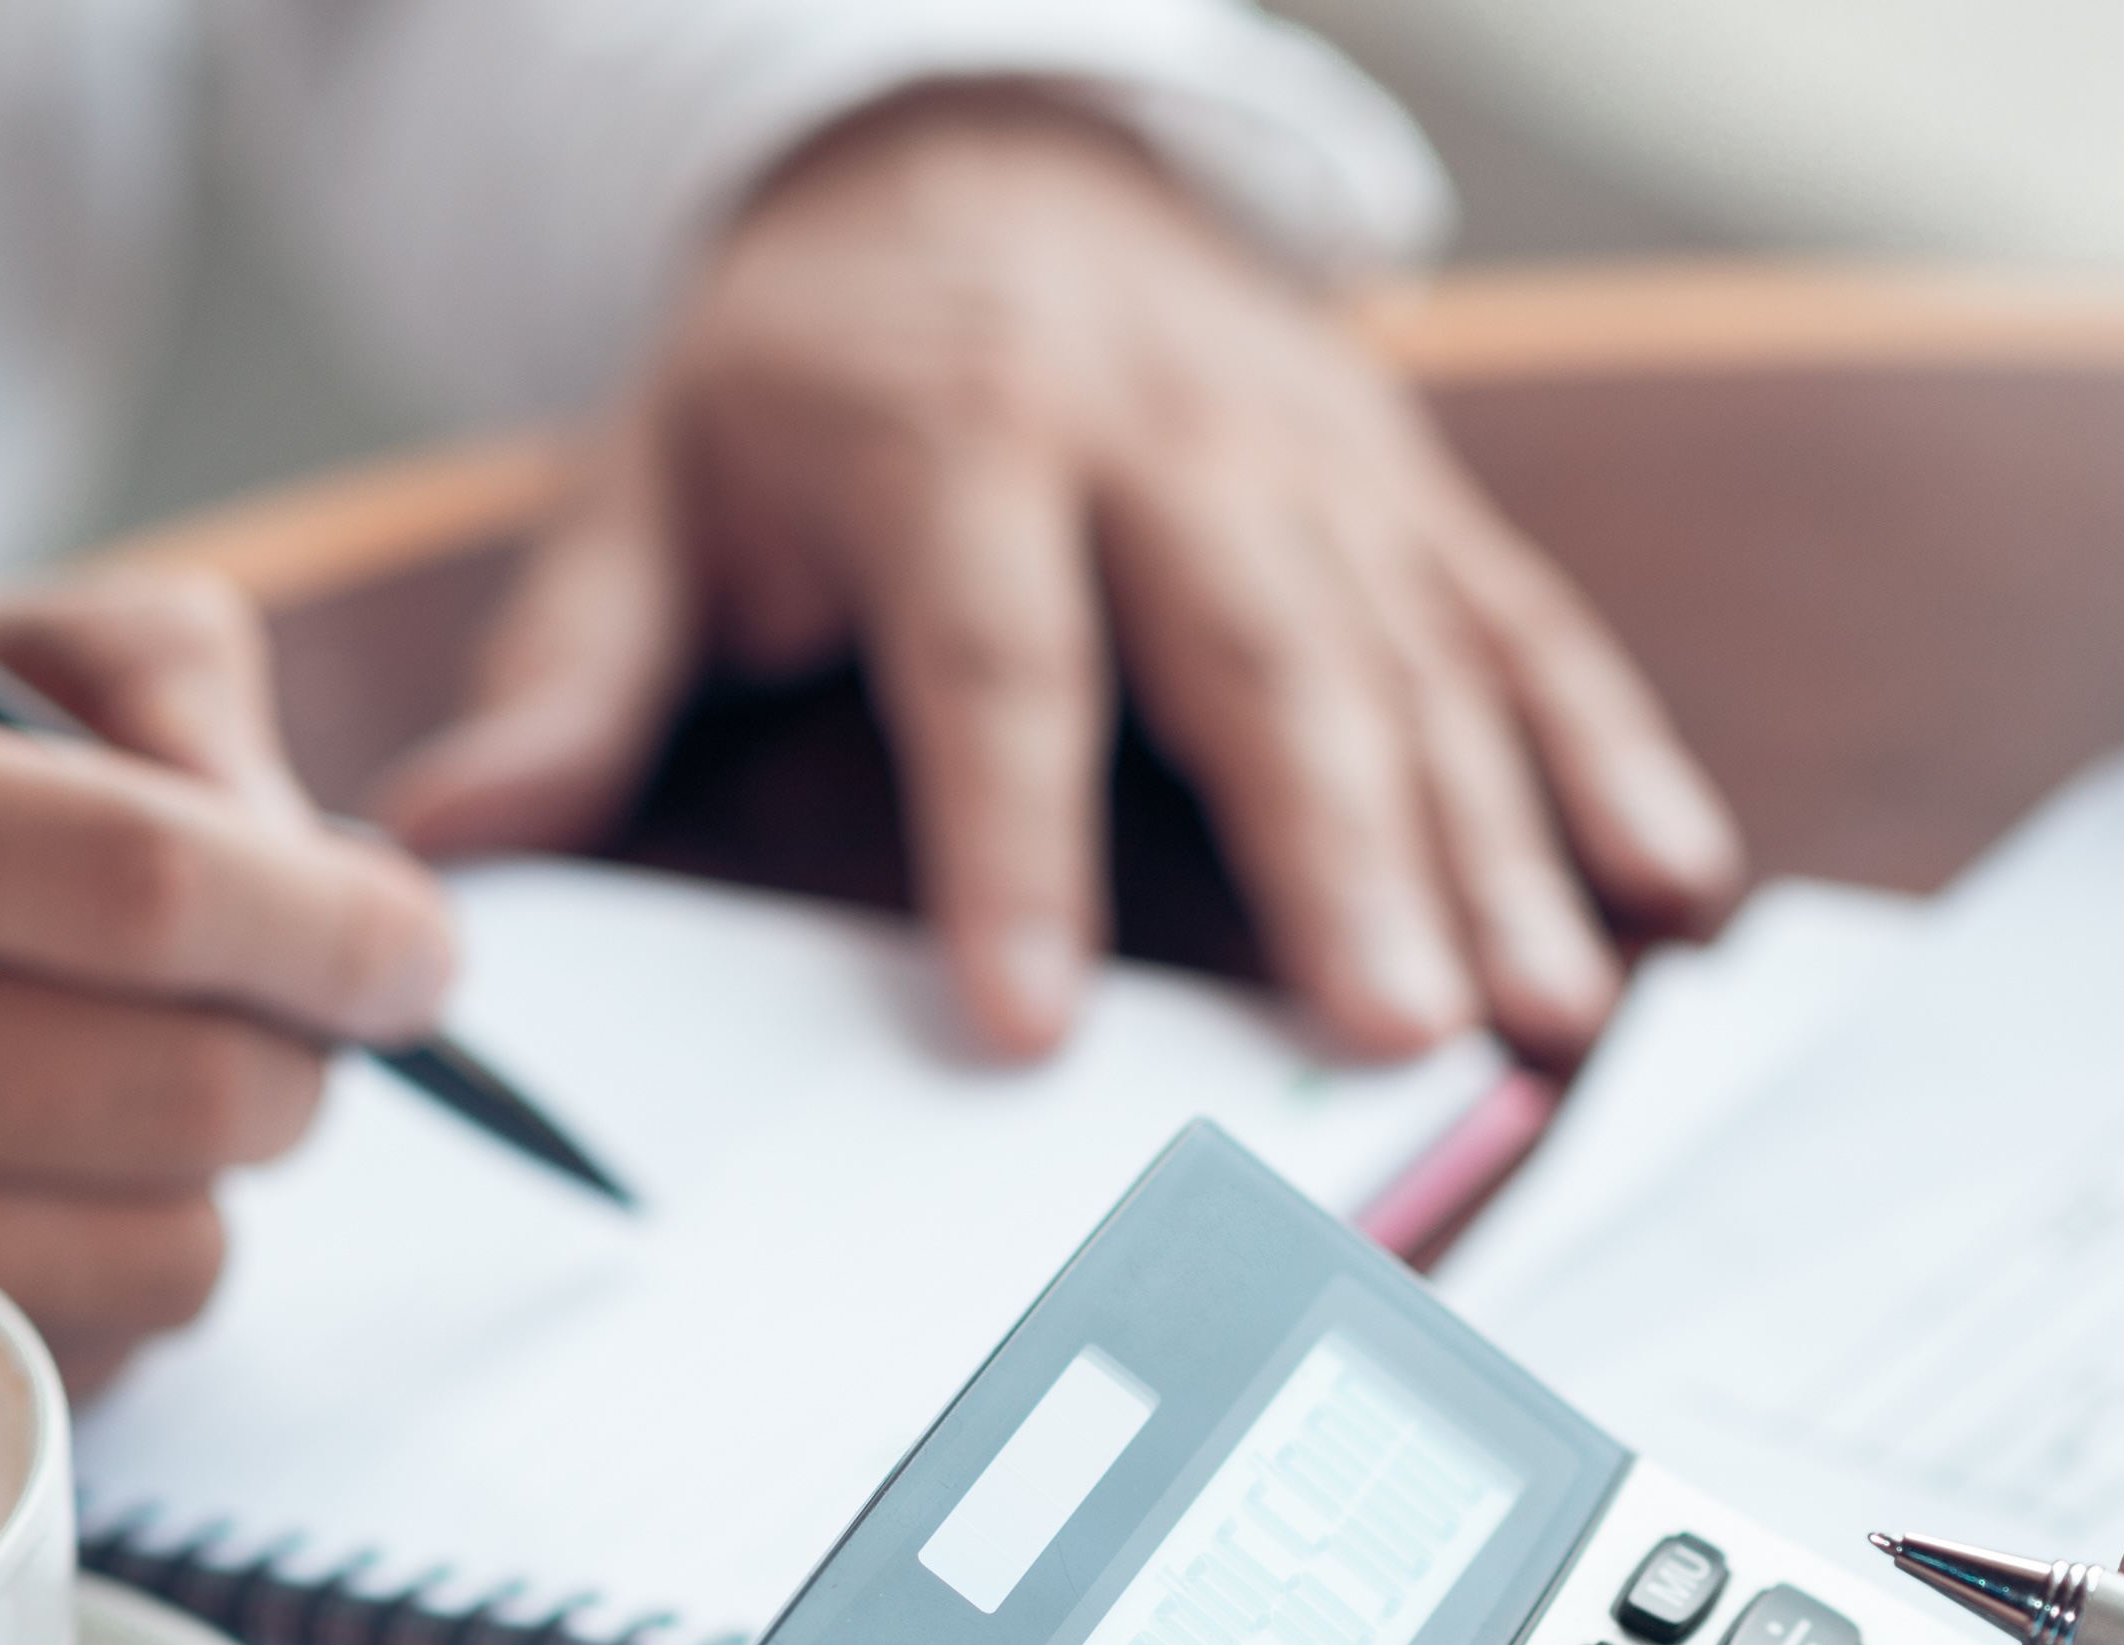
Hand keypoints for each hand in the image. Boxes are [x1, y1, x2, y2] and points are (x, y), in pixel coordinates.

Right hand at [0, 573, 452, 1391]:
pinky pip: (102, 1356)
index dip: (332, 927)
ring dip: (211, 1180)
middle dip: (299, 1058)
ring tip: (115, 1091)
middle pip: (197, 1095)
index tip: (415, 948)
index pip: (144, 886)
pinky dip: (114, 1277)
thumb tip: (306, 853)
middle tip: (275, 1021)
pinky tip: (23, 1183)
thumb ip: (143, 679)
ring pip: (178, 1251)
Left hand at [379, 86, 1742, 1063]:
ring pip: (1419, 661)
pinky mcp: (1409, 492)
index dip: (1011, 843)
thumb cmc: (817, 359)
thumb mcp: (659, 474)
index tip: (1031, 1021)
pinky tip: (1667, 878)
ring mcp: (1313, 468)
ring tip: (1541, 1007)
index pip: (995, 660)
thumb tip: (456, 834)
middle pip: (1261, 661)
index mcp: (960, 438)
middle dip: (1338, 851)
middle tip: (1389, 1028)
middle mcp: (1164, 445)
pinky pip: (1525, 622)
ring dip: (1497, 843)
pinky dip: (1608, 750)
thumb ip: (584, 659)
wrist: (988, 137)